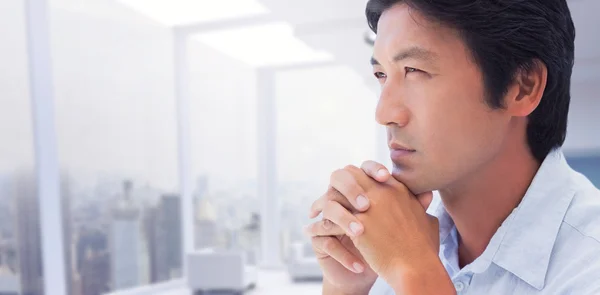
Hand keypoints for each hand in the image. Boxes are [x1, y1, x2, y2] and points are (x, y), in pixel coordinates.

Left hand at [308, 161, 452, 293]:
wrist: (416, 268)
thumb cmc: (424, 250)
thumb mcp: (428, 220)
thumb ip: (422, 205)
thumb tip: (426, 197)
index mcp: (397, 188)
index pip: (370, 169)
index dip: (358, 177)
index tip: (350, 188)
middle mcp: (382, 192)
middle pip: (349, 173)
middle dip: (338, 183)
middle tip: (329, 195)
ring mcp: (369, 206)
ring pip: (336, 190)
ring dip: (326, 200)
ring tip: (316, 211)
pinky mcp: (357, 224)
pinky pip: (332, 214)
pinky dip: (324, 220)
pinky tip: (320, 227)